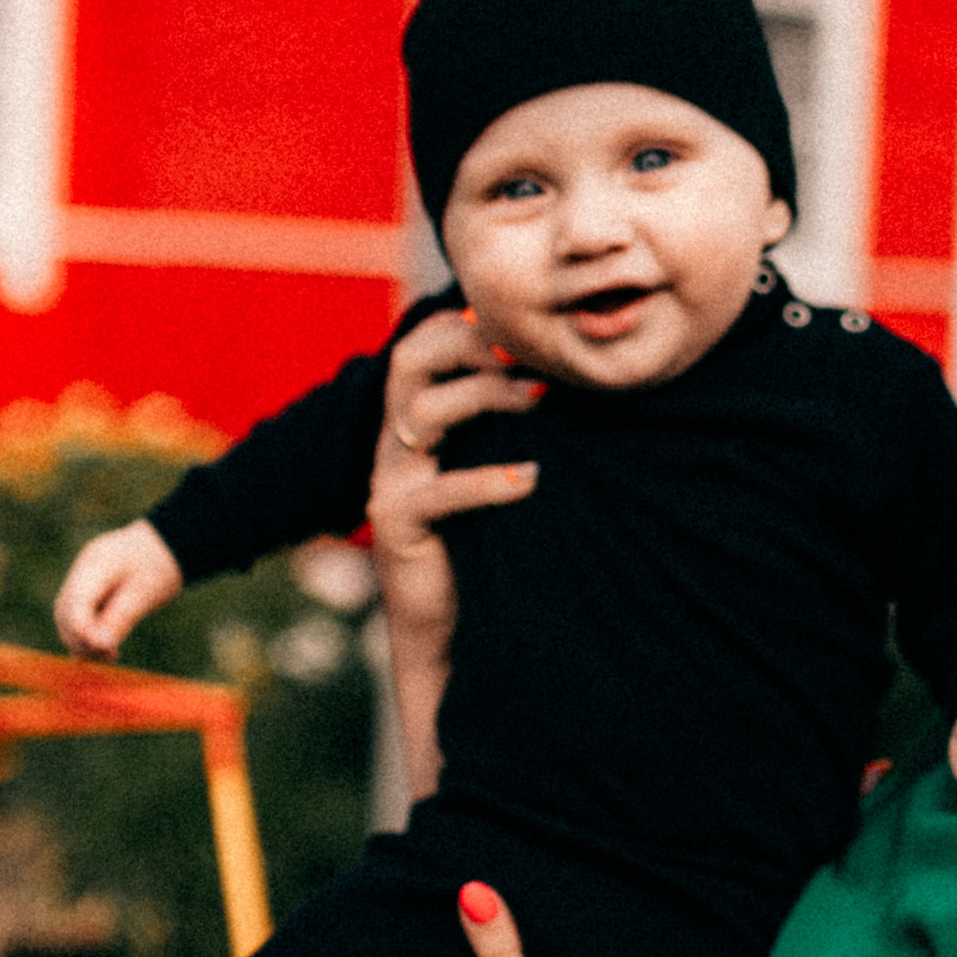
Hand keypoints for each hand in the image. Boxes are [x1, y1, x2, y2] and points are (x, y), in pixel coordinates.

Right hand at [54, 518, 182, 660]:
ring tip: (110, 654)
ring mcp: (80, 578)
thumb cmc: (158, 565)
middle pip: (65, 611)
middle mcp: (82, 570)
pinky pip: (77, 615)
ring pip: (66, 616)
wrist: (164, 545)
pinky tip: (106, 648)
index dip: (82, 630)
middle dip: (81, 639)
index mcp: (96, 563)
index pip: (76, 601)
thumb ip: (121, 617)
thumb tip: (100, 647)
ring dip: (82, 640)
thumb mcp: (146, 592)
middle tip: (109, 656)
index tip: (103, 651)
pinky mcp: (85, 590)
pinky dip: (87, 633)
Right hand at [367, 308, 545, 663]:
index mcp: (413, 424)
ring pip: (421, 412)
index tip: (521, 329)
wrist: (448, 630)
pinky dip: (488, 481)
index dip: (462, 326)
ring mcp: (390, 481)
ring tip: (539, 402)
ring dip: (485, 396)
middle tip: (530, 357)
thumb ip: (509, 433)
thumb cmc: (484, 548)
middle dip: (471, 346)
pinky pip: (439, 491)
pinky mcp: (396, 523)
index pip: (420, 347)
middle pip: (409, 361)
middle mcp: (395, 444)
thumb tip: (566, 383)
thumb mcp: (495, 476)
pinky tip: (530, 480)